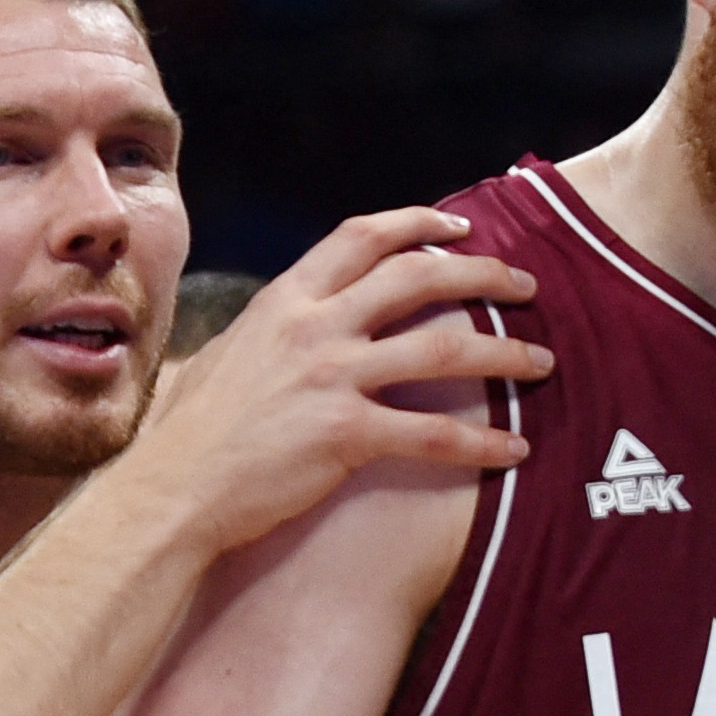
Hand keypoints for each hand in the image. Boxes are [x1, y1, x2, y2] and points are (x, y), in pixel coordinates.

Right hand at [121, 206, 544, 555]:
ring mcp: (332, 378)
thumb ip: (268, 333)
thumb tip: (282, 328)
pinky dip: (481, 441)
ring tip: (543, 362)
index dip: (420, 226)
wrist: (172, 490)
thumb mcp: (225, 357)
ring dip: (504, 352)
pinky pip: (433, 433)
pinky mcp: (346, 435)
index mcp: (286, 301)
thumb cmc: (190, 434)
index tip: (462, 229)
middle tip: (525, 286)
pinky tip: (514, 449)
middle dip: (483, 274)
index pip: (363, 237)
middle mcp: (314, 327)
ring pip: (443, 347)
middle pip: (419, 278)